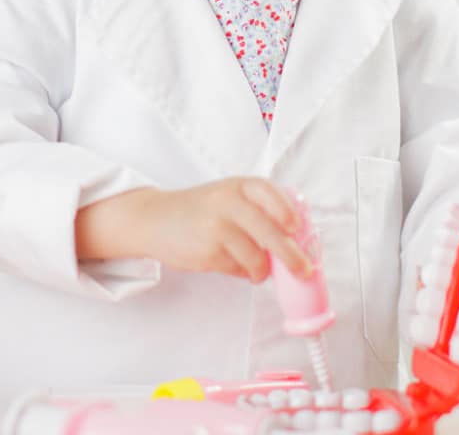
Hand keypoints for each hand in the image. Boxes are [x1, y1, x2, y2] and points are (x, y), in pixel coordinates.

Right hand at [132, 178, 313, 282]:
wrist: (155, 219)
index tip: (297, 228)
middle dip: (291, 256)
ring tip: (258, 270)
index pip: (269, 192)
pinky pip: (238, 269)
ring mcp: (216, 228)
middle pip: (270, 232)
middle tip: (303, 270)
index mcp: (238, 185)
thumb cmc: (200, 209)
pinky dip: (242, 272)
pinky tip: (233, 264)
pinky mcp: (207, 252)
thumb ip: (259, 208)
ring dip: (262, 270)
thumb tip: (297, 240)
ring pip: (256, 258)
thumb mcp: (228, 195)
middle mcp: (228, 203)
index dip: (287, 211)